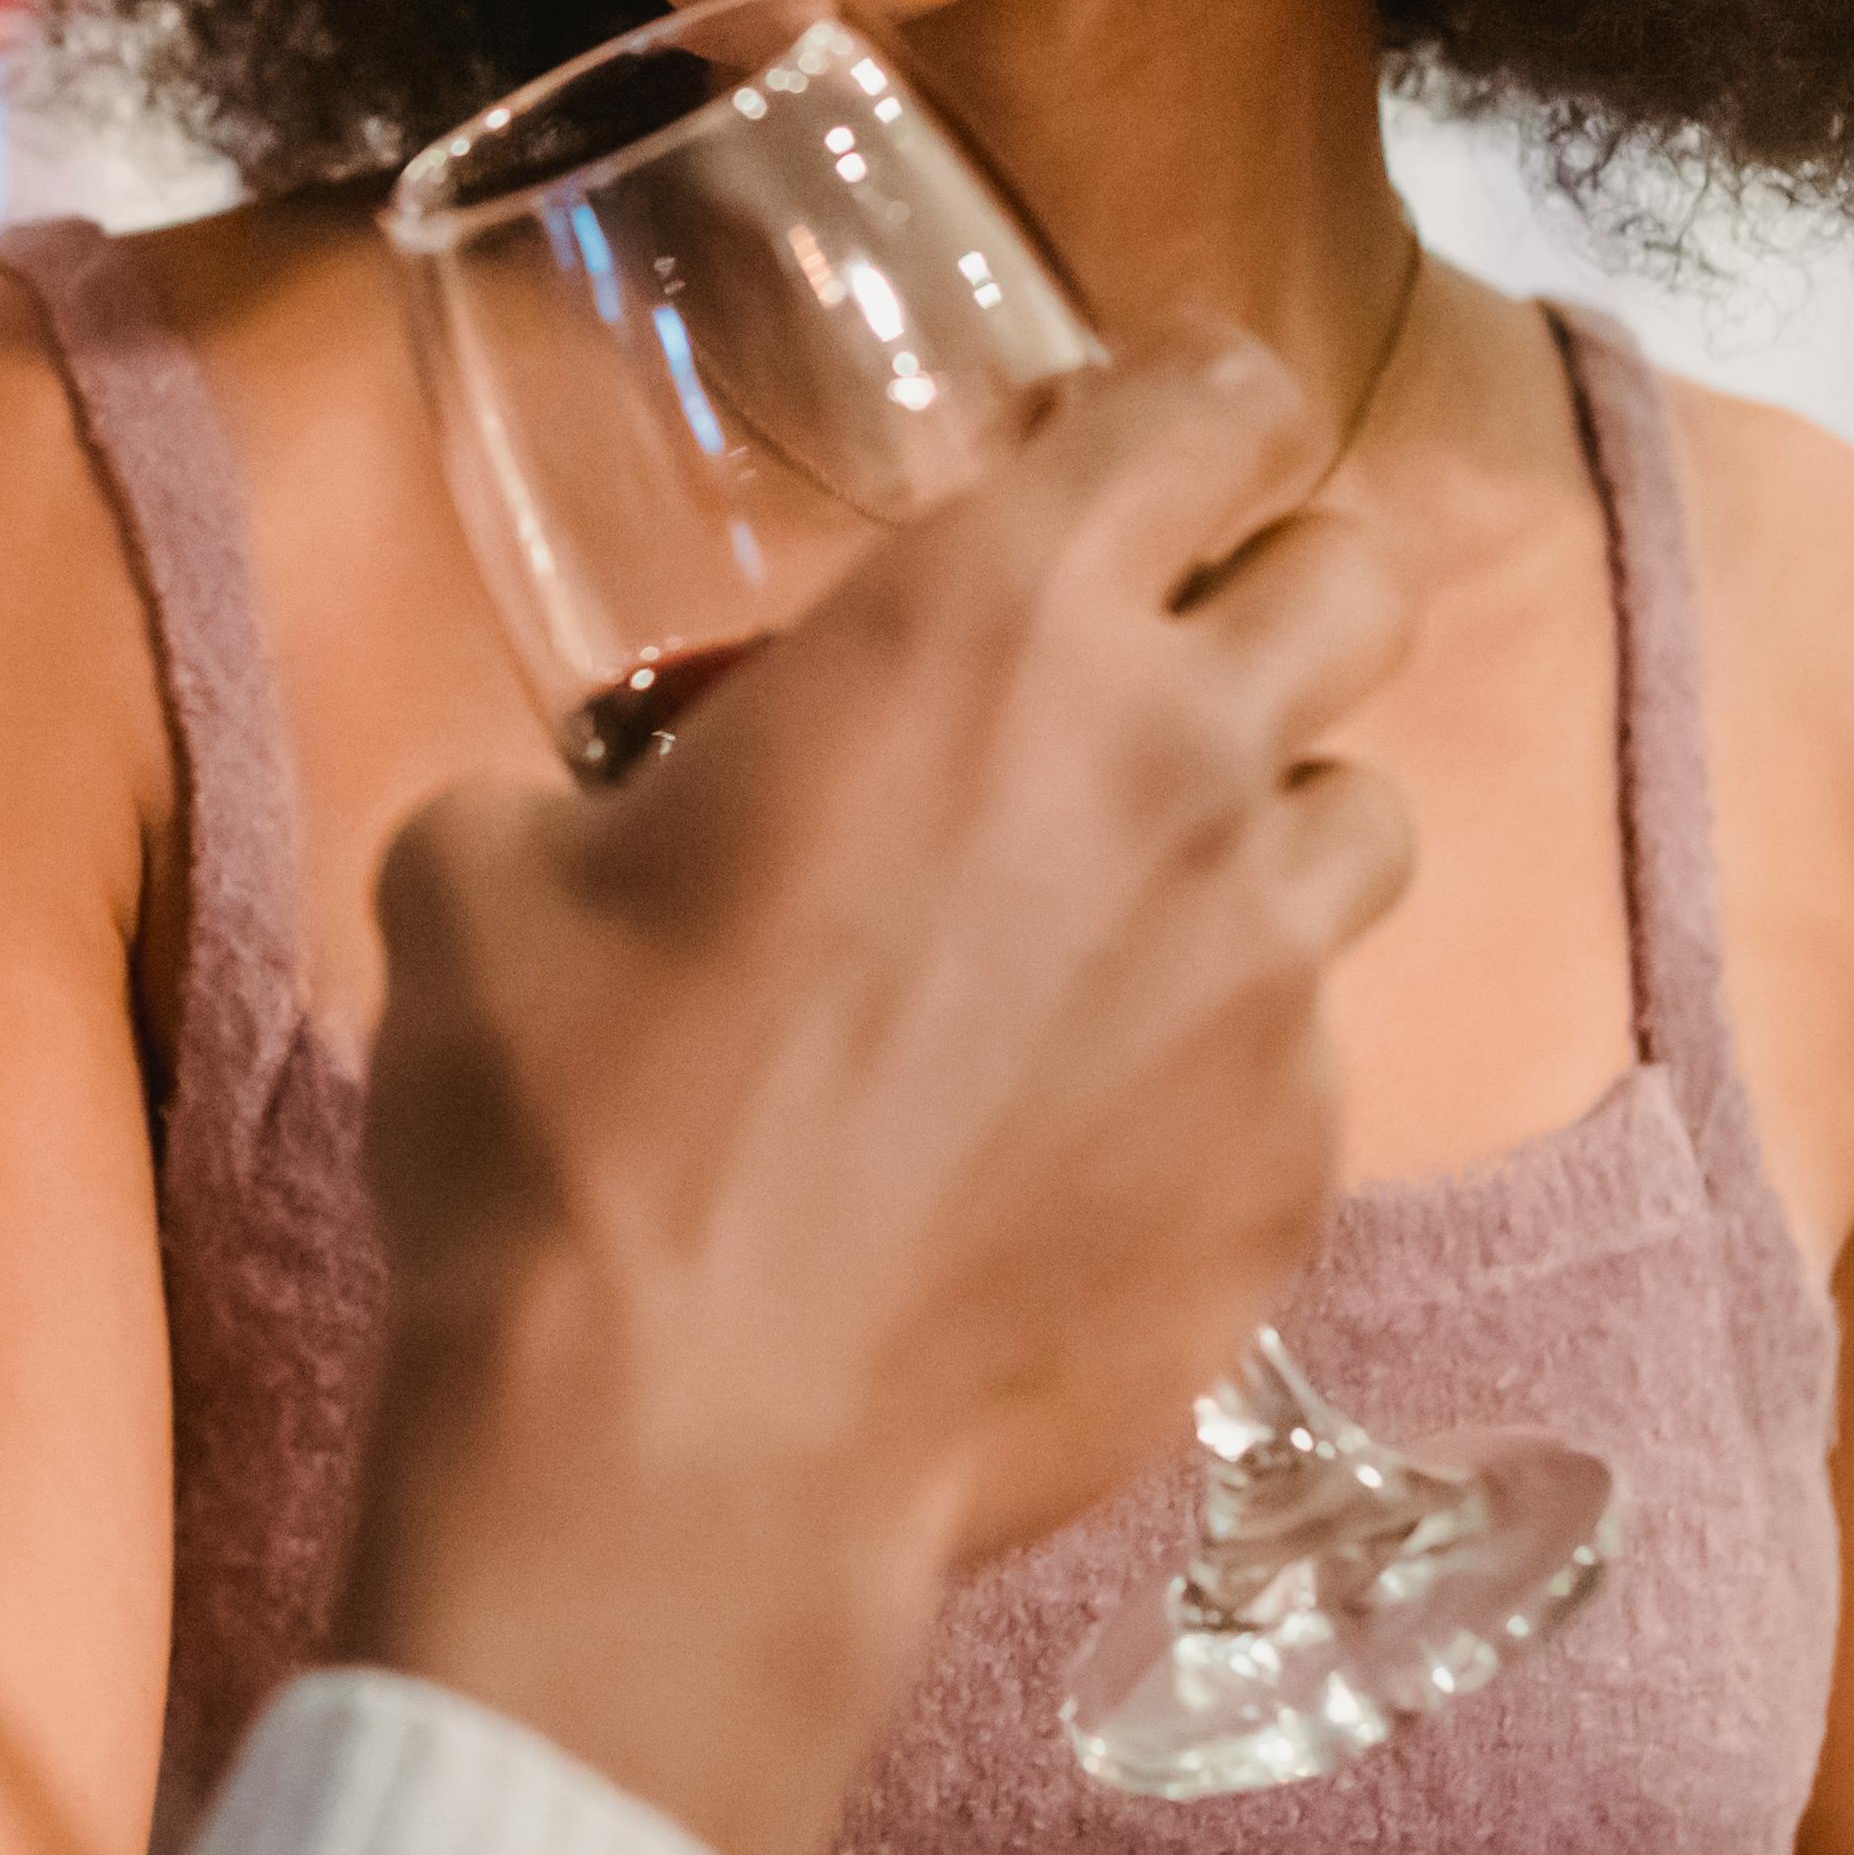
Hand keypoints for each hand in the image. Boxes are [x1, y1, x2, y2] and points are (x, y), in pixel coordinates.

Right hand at [327, 325, 1419, 1854]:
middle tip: (1139, 673)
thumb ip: (596, 777)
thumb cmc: (570, 1121)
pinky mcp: (1295, 1172)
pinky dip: (1217, 1062)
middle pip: (1355, 584)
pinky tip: (1073, 1135)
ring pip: (1366, 821)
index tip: (1126, 453)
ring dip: (1260, 832)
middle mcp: (1177, 768)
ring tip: (1120, 916)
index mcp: (989, 625)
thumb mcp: (487, 866)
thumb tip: (607, 807)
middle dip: (1267, 594)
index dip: (1186, 411)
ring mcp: (1268, 981)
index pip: (1215, 407)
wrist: (679, 1446)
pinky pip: (1308, 1058)